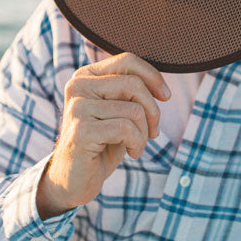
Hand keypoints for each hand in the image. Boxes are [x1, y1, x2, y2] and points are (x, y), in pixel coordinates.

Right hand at [37, 52, 169, 217]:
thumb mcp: (119, 112)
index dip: (153, 77)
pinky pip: (126, 129)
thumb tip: (161, 88)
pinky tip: (132, 153)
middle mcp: (77, 86)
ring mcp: (77, 108)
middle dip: (153, 111)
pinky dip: (137, 143)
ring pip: (134, 110)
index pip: (127, 61)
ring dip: (144, 133)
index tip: (165, 96)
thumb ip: (132, 93)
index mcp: (86, 76)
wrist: (75, 180)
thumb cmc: (103, 144)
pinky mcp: (81, 131)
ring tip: (137, 145)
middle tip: (152, 132)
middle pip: (134, 84)